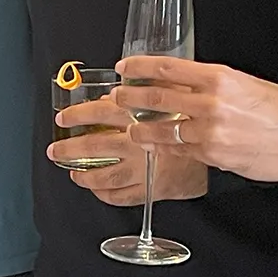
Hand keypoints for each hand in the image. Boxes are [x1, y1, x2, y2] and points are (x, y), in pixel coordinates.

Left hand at [51, 97, 207, 204]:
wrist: (222, 146)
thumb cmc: (198, 118)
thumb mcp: (176, 92)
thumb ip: (150, 86)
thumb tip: (124, 80)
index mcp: (140, 117)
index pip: (100, 112)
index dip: (77, 114)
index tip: (64, 116)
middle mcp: (137, 144)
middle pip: (94, 146)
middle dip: (70, 148)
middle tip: (55, 149)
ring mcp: (143, 170)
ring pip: (104, 175)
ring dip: (83, 175)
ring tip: (72, 173)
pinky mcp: (151, 189)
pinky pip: (121, 196)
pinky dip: (105, 195)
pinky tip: (97, 189)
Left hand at [114, 56, 277, 185]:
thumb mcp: (244, 84)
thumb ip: (211, 83)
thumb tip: (182, 82)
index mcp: (219, 78)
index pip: (167, 67)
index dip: (139, 67)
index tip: (124, 67)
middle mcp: (211, 102)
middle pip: (156, 97)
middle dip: (129, 97)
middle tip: (117, 96)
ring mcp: (209, 131)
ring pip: (161, 129)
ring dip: (140, 128)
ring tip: (131, 127)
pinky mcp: (211, 155)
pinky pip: (178, 150)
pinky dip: (163, 147)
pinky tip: (154, 146)